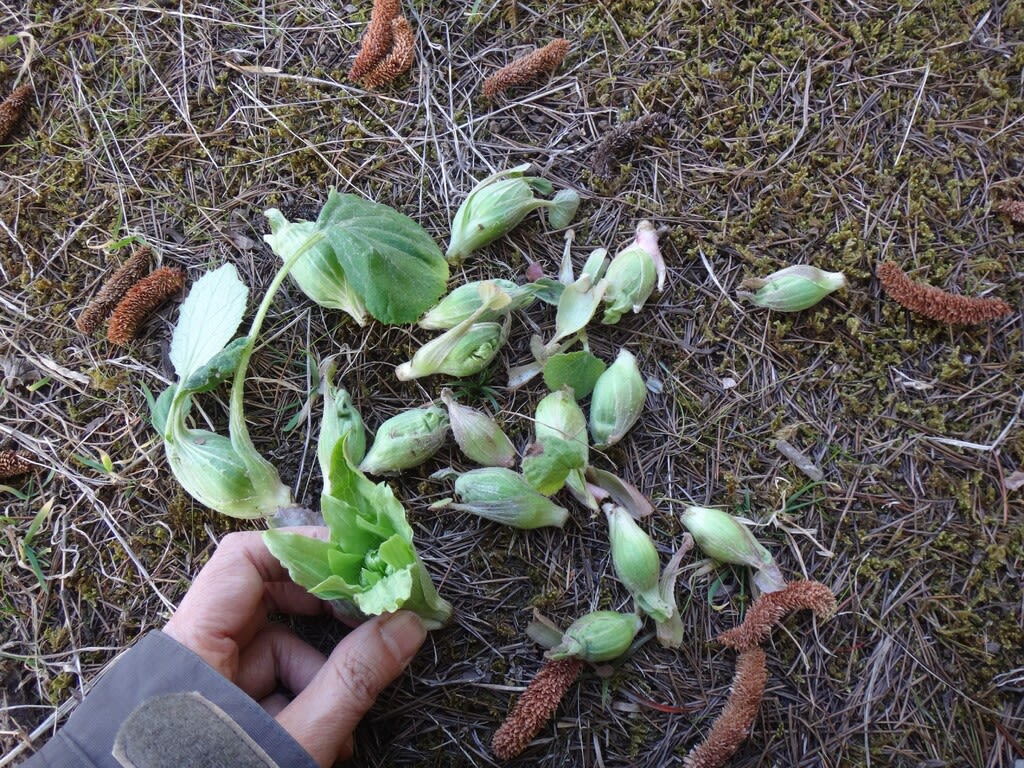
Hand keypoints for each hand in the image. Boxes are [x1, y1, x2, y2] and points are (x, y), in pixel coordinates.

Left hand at [163, 529, 425, 765]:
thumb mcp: (293, 740)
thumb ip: (352, 680)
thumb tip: (409, 623)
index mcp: (194, 644)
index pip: (245, 560)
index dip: (303, 552)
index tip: (361, 563)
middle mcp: (194, 649)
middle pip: (267, 601)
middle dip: (325, 618)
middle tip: (374, 622)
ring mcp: (204, 679)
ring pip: (272, 648)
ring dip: (317, 674)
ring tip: (345, 724)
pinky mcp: (216, 706)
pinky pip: (265, 683)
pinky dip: (300, 700)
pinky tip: (326, 739)